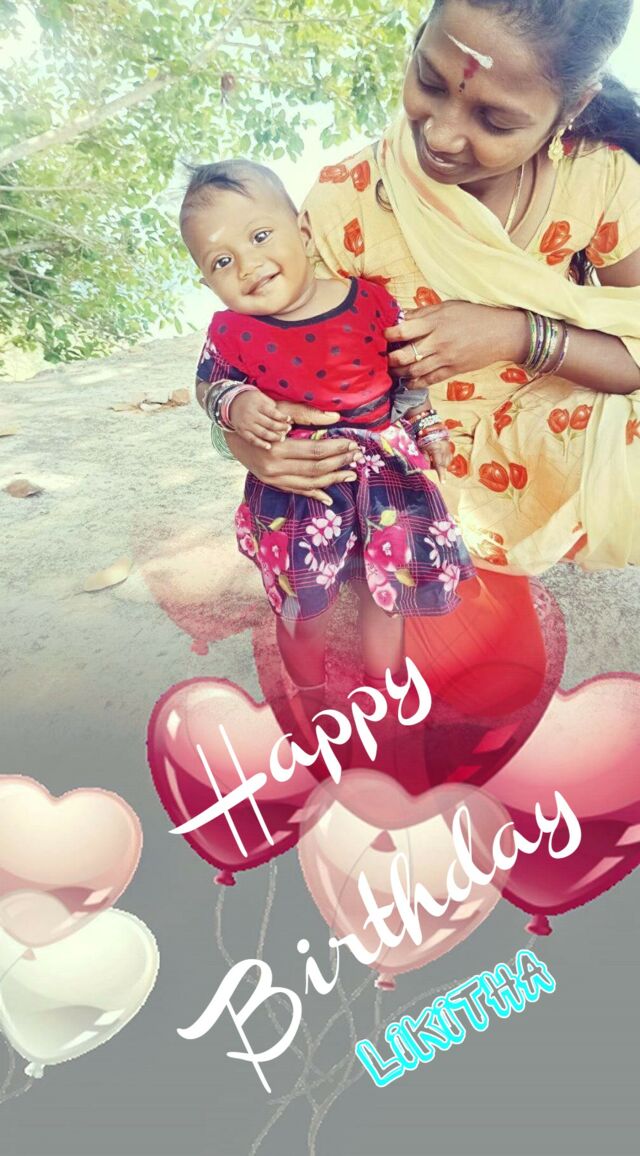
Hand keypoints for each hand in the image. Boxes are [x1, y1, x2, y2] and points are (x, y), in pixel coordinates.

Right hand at [226, 401, 362, 505]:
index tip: (352, 444)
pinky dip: (314, 494)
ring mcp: (273, 478)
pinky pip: (297, 491)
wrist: (230, 432)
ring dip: (332, 480)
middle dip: (339, 463)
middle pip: (315, 469)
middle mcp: (275, 467)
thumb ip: (307, 414)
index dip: (336, 449)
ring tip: (351, 474)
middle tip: (357, 456)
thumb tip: (335, 417)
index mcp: (277, 448)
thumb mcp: (279, 409)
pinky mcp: (272, 483)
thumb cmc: (257, 416)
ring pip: (309, 483)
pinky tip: (329, 497)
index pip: (314, 451)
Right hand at [229, 390, 291, 449]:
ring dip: (274, 437)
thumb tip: (286, 418)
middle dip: (281, 428)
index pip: (273, 413)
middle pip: (270, 424)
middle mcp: (251, 414)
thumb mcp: (261, 397)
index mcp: (258, 405)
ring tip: (282, 438)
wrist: (232, 402)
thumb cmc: (252, 400)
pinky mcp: (241, 431)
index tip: (289, 420)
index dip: (283, 417)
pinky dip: (261, 444)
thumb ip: (272, 406)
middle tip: (288, 429)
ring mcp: (246, 424)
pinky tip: (269, 446)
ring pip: (263, 433)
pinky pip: (252, 440)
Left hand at [385, 301, 529, 384]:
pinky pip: (429, 380)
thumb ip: (423, 312)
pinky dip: (415, 383)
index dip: (389, 334)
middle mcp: (438, 341)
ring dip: (399, 372)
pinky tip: (407, 381)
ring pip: (414, 370)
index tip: (384, 334)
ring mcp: (445, 358)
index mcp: (435, 322)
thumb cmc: (475, 315)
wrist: (501, 334)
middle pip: (405, 354)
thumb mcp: (448, 306)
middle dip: (390, 357)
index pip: (404, 330)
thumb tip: (401, 316)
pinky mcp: (452, 371)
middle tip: (385, 356)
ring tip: (393, 369)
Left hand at [421, 437, 451, 482]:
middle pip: (443, 465)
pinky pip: (449, 458)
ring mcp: (448, 449)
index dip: (441, 474)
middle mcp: (444, 451)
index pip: (439, 465)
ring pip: (447, 462)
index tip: (443, 482)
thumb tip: (427, 465)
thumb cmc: (426, 436)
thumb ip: (425, 456)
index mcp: (437, 450)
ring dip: (442, 464)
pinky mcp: (450, 448)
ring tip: (435, 459)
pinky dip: (445, 460)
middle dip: (438, 468)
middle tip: (431, 464)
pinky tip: (440, 457)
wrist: (434, 427)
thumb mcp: (422, 447)